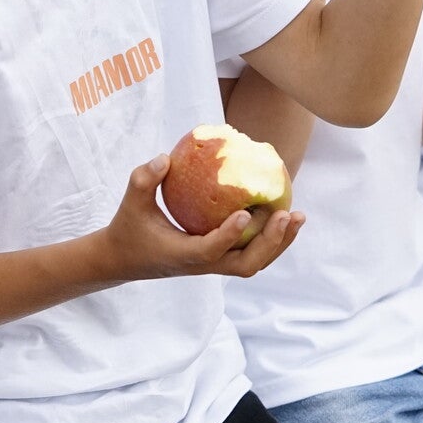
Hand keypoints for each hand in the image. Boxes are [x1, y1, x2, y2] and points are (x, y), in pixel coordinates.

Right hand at [96, 154, 302, 281]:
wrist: (124, 259)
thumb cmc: (128, 227)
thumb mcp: (131, 202)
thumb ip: (144, 179)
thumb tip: (165, 158)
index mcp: (181, 255)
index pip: (210, 250)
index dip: (229, 235)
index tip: (245, 214)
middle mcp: (202, 265)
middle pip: (246, 265)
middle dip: (271, 242)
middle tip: (287, 214)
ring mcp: (213, 265)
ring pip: (254, 263)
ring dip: (279, 243)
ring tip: (298, 215)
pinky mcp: (218, 259)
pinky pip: (251, 253)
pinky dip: (271, 239)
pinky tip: (283, 216)